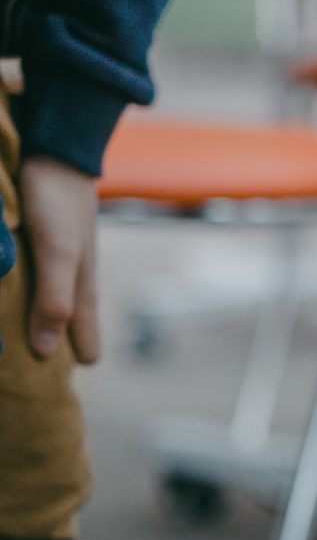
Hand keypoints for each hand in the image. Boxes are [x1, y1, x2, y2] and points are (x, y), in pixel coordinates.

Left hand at [19, 156, 100, 361]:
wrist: (56, 147)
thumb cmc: (60, 203)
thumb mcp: (58, 254)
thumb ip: (54, 301)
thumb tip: (42, 353)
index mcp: (82, 293)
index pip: (85, 348)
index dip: (68, 370)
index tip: (45, 392)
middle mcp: (71, 284)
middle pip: (64, 332)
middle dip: (48, 354)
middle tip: (20, 374)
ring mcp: (54, 266)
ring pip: (46, 309)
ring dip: (29, 326)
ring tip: (6, 341)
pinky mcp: (37, 247)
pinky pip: (29, 285)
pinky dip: (18, 299)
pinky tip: (5, 299)